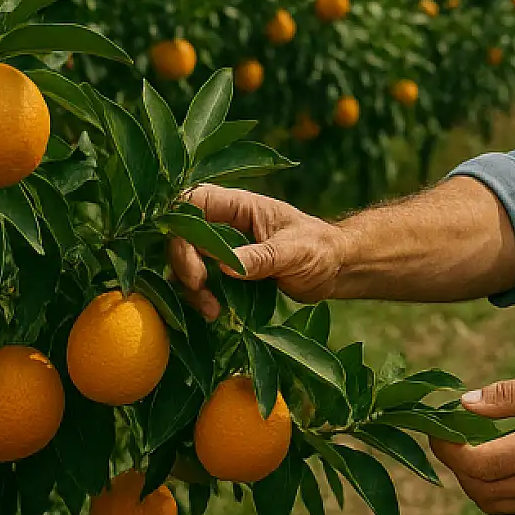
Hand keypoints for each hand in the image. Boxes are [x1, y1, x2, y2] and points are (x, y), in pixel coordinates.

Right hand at [167, 184, 345, 319]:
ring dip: (190, 286)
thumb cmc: (319, 249)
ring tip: (212, 310)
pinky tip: (214, 313)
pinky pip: (197, 280)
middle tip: (200, 288)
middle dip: (183, 262)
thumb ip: (261, 257)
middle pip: (181, 233)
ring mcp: (222, 247)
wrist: (334, 268)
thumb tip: (224, 266)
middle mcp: (224, 223)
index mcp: (240, 206)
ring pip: (185, 260)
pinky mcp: (224, 270)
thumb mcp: (294, 252)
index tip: (191, 259)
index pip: (193, 201)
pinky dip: (198, 297)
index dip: (180, 225)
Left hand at [431, 368, 514, 514]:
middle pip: (480, 491)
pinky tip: (502, 461)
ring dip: (475, 480)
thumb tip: (466, 403)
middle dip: (457, 467)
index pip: (480, 464)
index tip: (439, 431)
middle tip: (452, 440)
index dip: (450, 450)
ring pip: (494, 504)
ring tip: (474, 450)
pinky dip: (498, 487)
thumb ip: (507, 395)